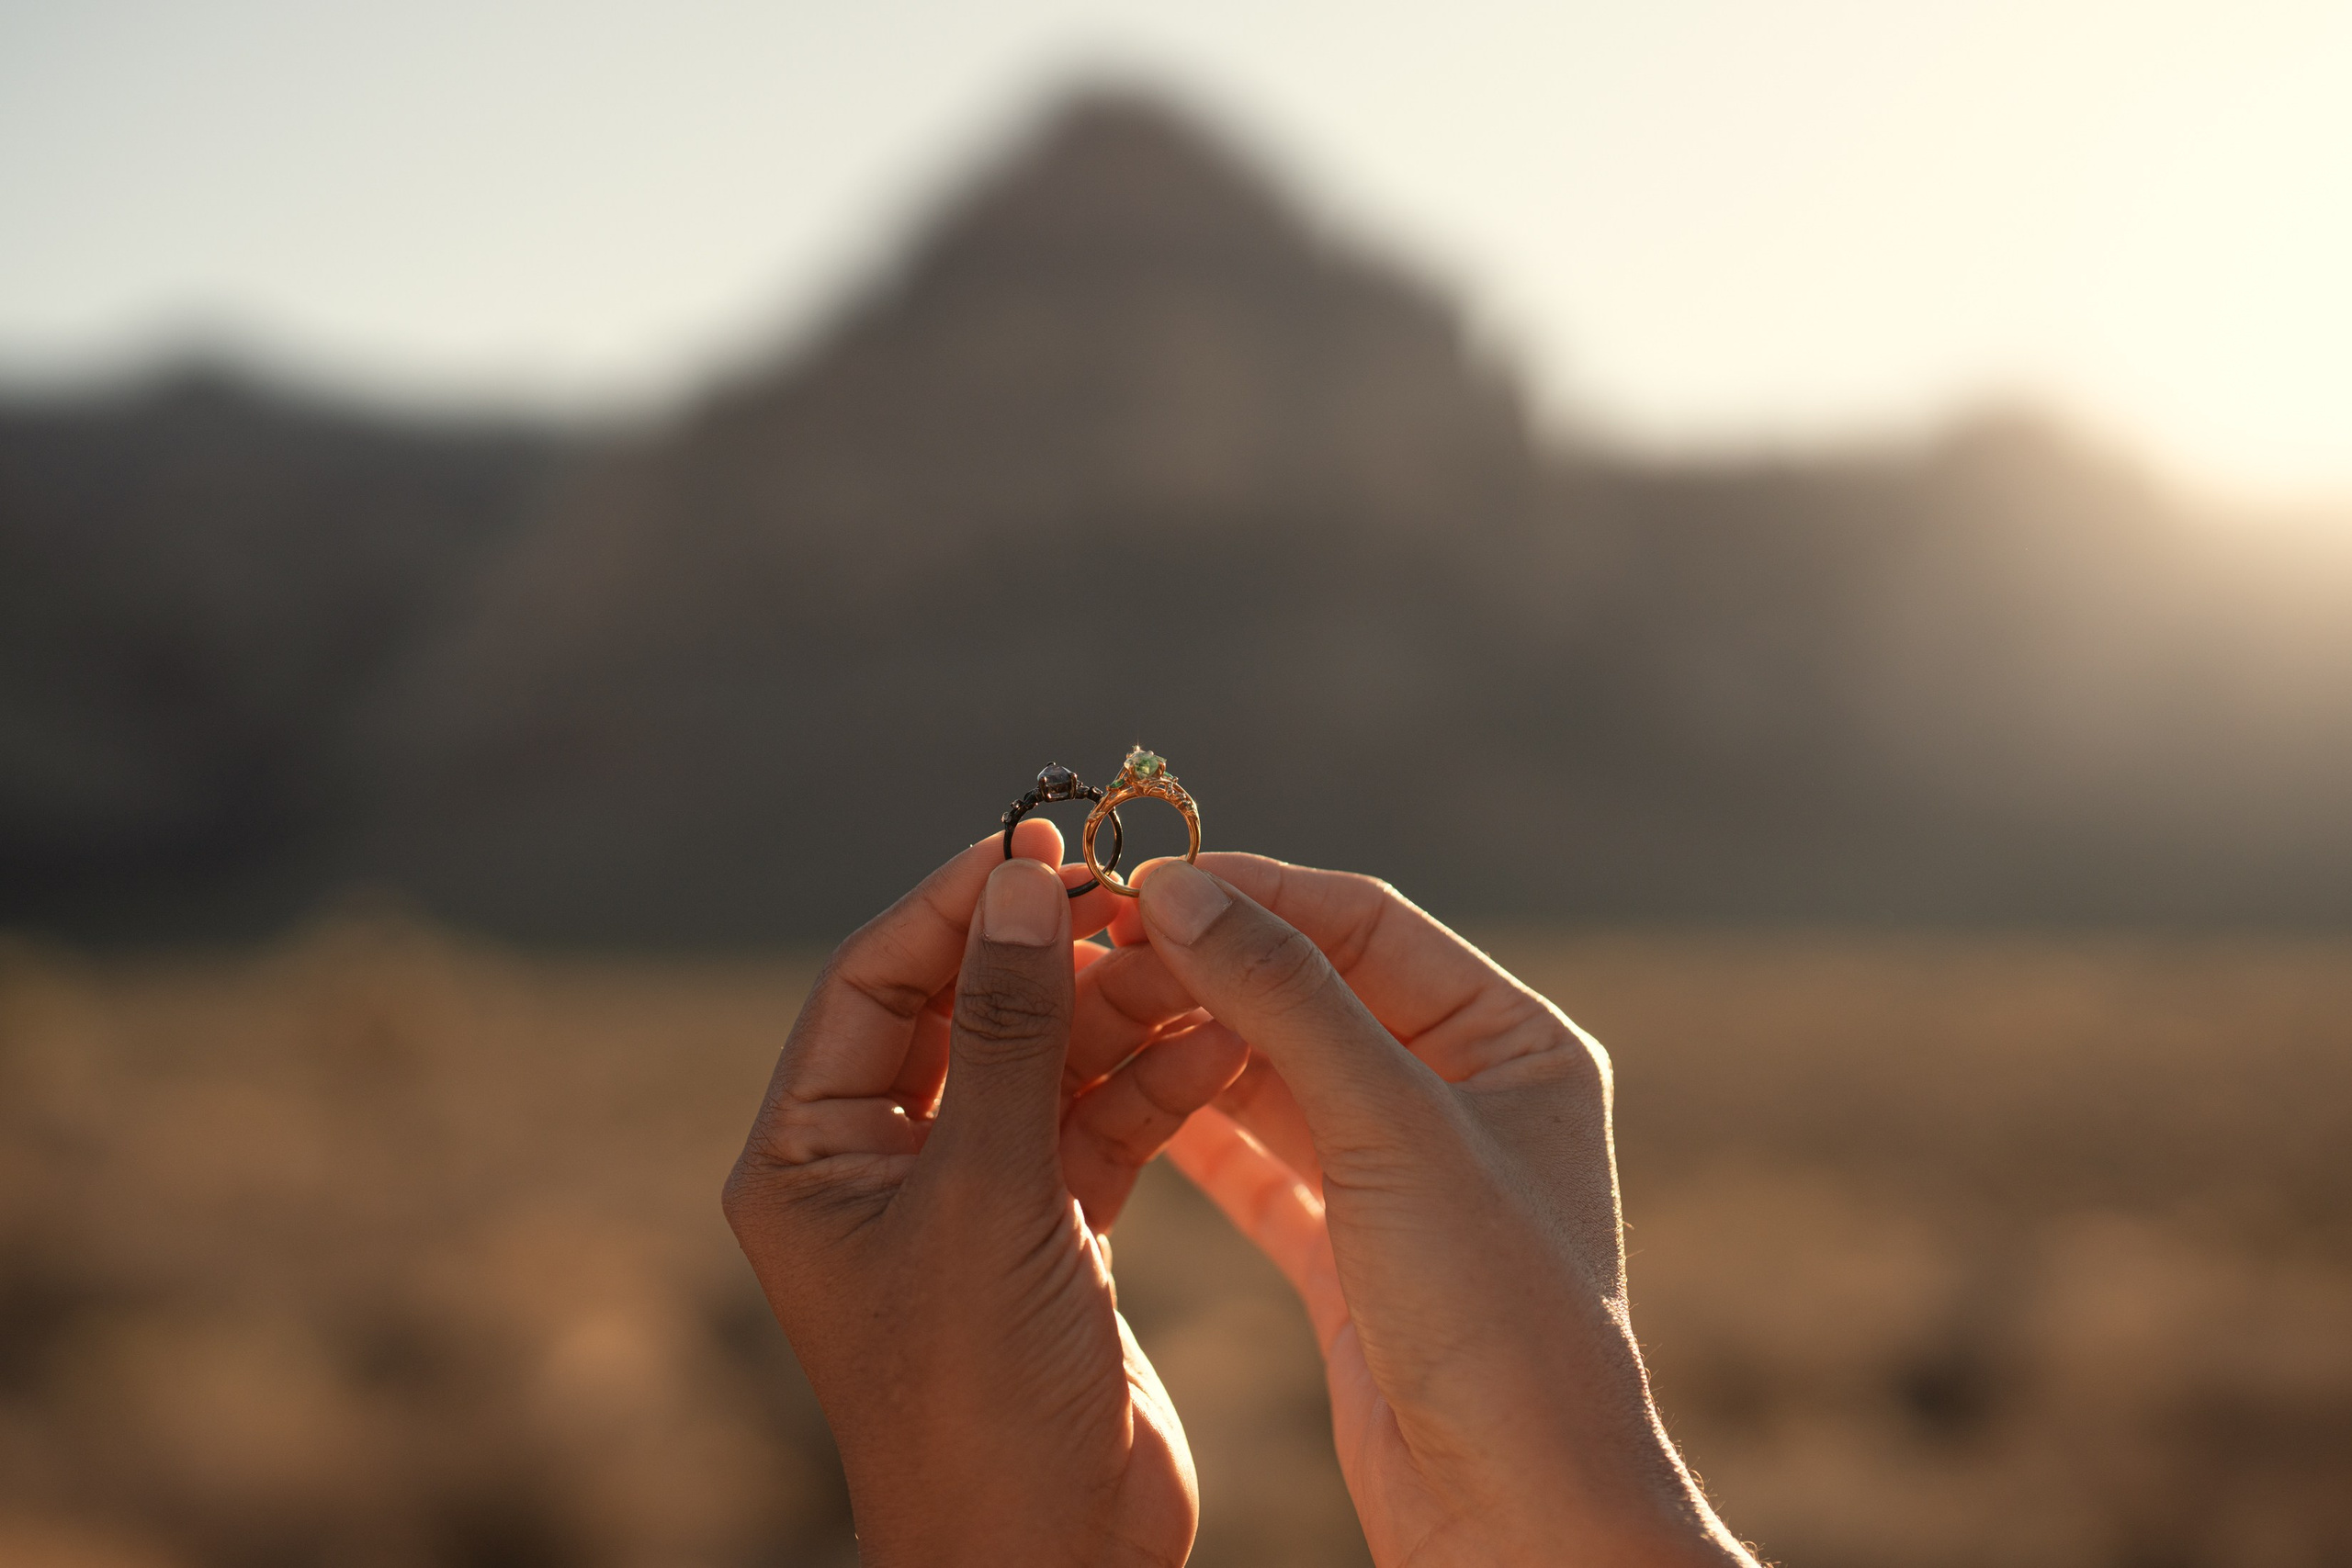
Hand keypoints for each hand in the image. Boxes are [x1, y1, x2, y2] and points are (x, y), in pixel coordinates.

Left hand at [723, 823, 1249, 1565]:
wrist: (1049, 1565)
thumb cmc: (980, 1402)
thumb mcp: (988, 1201)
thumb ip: (1004, 1035)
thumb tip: (1019, 882)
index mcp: (810, 1155)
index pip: (872, 981)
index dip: (955, 902)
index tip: (1042, 838)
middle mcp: (879, 1166)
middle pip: (961, 1009)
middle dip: (1048, 950)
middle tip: (1137, 890)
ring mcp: (970, 1198)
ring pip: (1041, 1063)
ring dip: (1117, 1013)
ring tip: (1197, 961)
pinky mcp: (1051, 1234)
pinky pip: (1097, 1126)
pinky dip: (1154, 1086)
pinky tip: (1218, 1043)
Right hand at [1110, 855, 1755, 1567]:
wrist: (1513, 1514)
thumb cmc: (1493, 1314)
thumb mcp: (1391, 1128)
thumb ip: (1286, 998)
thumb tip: (1181, 888)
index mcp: (1513, 1041)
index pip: (1366, 924)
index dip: (1254, 893)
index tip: (1143, 879)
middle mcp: (1465, 1097)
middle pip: (1316, 994)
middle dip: (1209, 966)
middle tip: (1095, 945)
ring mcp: (1406, 1179)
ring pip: (1279, 1077)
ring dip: (1192, 1041)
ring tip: (1092, 1009)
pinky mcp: (1354, 1253)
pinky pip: (1262, 1165)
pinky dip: (1196, 1130)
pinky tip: (1122, 1098)